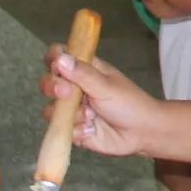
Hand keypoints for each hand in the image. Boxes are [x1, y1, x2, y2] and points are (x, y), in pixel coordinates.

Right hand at [47, 52, 165, 155]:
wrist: (142, 133)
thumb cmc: (129, 103)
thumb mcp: (106, 86)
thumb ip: (82, 73)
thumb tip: (60, 58)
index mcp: (84, 70)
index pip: (59, 57)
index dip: (53, 59)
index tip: (55, 65)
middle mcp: (75, 88)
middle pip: (48, 82)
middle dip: (53, 87)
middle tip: (65, 93)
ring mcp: (72, 110)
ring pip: (51, 109)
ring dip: (69, 113)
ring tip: (90, 116)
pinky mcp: (74, 129)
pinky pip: (63, 129)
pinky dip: (76, 130)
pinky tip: (91, 130)